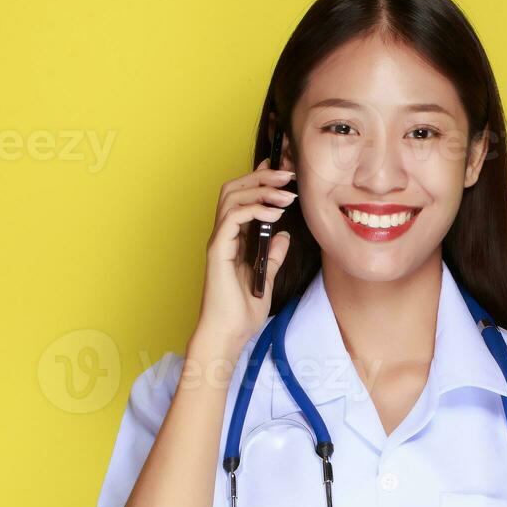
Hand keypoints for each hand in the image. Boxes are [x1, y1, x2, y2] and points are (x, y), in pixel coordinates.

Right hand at [194, 157, 297, 350]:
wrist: (228, 335)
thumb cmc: (242, 312)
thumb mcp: (266, 278)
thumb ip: (272, 255)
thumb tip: (283, 235)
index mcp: (233, 239)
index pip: (242, 198)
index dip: (259, 179)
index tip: (282, 171)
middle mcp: (223, 236)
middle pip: (234, 189)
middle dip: (261, 177)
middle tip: (288, 174)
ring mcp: (219, 242)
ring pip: (232, 198)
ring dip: (261, 190)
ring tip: (286, 194)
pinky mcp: (218, 251)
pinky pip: (233, 218)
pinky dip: (254, 210)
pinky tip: (274, 213)